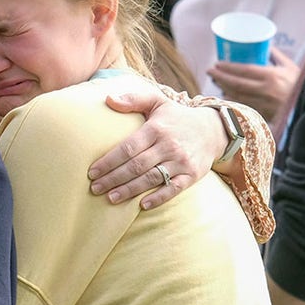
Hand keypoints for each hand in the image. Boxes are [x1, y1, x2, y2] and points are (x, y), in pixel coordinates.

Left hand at [87, 87, 226, 209]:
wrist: (212, 130)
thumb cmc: (176, 117)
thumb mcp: (157, 101)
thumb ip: (133, 99)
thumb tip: (108, 99)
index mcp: (156, 128)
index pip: (128, 147)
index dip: (109, 161)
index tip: (92, 172)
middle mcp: (169, 145)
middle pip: (136, 166)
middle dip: (113, 178)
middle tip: (95, 188)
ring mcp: (181, 161)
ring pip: (151, 179)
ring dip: (130, 190)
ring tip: (111, 198)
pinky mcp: (192, 175)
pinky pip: (174, 189)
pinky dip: (159, 198)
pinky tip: (142, 205)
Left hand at [207, 48, 298, 121]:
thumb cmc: (301, 85)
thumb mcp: (291, 68)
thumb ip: (277, 56)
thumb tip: (265, 45)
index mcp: (271, 77)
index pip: (244, 71)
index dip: (228, 67)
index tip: (217, 63)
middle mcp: (265, 91)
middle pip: (236, 84)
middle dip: (220, 77)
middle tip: (211, 71)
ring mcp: (262, 105)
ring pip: (236, 97)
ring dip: (223, 89)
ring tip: (216, 82)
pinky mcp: (262, 115)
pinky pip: (242, 107)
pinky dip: (232, 101)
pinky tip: (225, 96)